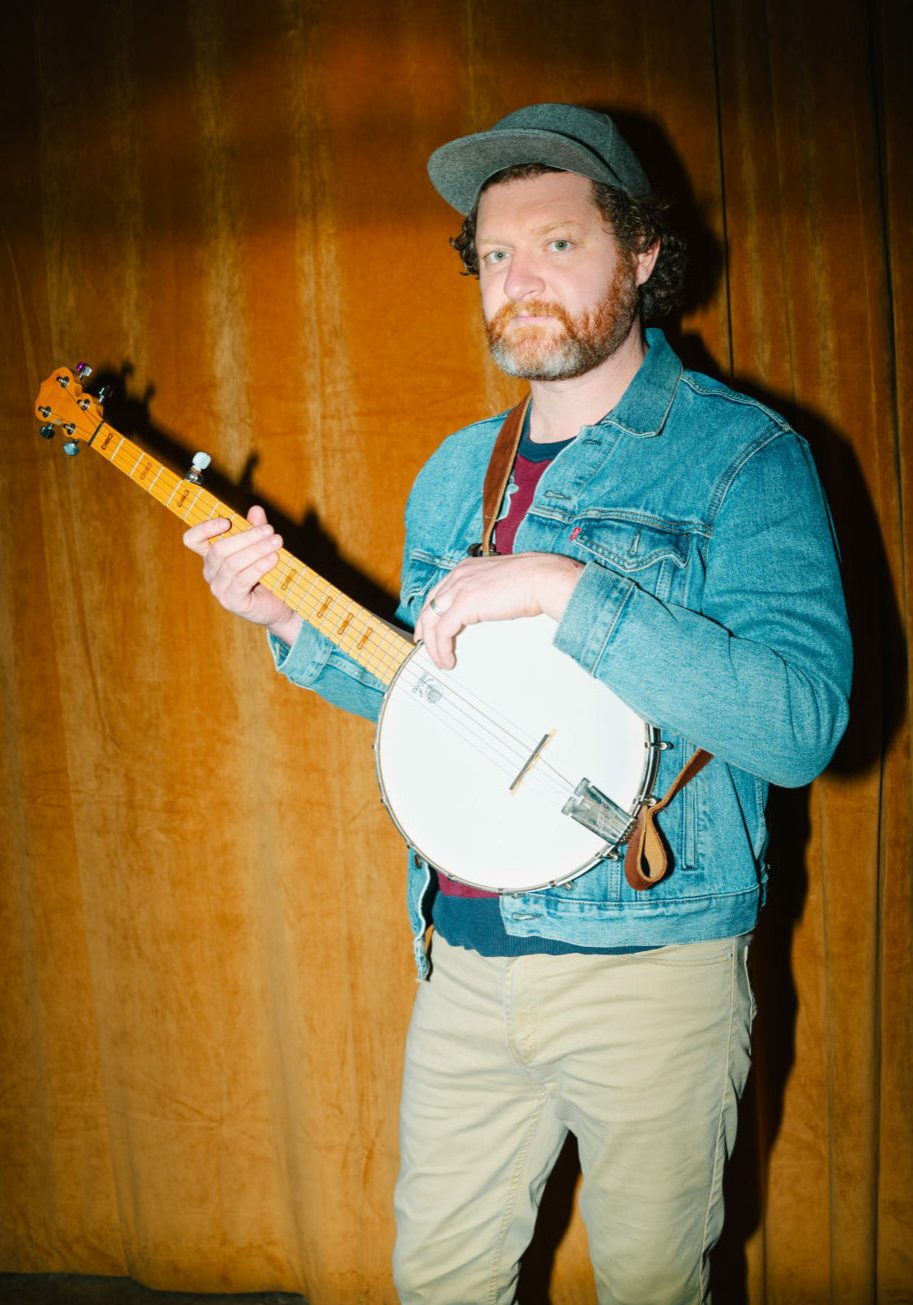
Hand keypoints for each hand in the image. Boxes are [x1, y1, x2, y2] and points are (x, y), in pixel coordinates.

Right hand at [182, 505, 301, 645]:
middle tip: (269, 530)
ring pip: (232, 564)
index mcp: (212, 556)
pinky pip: (242, 580)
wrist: (280, 605)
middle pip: (218, 550)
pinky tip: (273, 559)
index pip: (193, 540)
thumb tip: (256, 510)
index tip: (226, 522)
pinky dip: (259, 567)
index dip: (204, 529)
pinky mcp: (232, 601)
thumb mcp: (262, 547)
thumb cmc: (268, 574)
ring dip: (256, 550)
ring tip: (276, 542)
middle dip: (246, 537)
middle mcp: (211, 572)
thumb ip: (256, 529)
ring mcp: (219, 589)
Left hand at [414, 552, 583, 669]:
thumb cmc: (534, 580)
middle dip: (424, 626)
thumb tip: (490, 606)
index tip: (430, 626)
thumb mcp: (503, 582)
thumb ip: (490, 591)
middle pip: (430, 604)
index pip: (440, 590)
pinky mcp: (463, 605)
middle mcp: (459, 575)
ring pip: (431, 620)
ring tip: (439, 660)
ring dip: (433, 644)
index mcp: (467, 568)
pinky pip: (442, 631)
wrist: (542, 578)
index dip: (432, 610)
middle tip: (423, 644)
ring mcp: (459, 588)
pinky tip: (447, 659)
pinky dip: (441, 648)